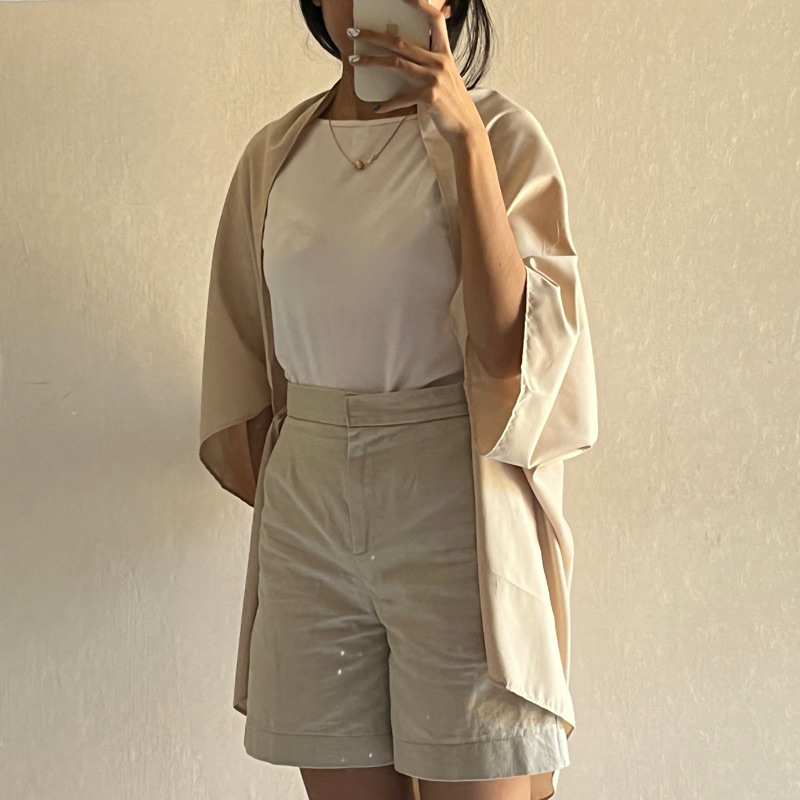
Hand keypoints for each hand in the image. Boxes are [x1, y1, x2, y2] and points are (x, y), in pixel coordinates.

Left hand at [346, 0, 483, 146]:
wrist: (465, 127)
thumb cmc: (451, 102)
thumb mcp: (445, 76)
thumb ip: (429, 64)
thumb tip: (402, 57)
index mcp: (444, 53)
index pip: (434, 20)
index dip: (419, 5)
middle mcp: (439, 62)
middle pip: (401, 42)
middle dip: (373, 35)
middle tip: (353, 33)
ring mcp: (434, 79)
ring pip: (396, 63)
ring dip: (371, 61)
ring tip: (354, 61)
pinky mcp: (429, 97)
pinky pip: (401, 97)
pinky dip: (387, 103)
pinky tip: (378, 107)